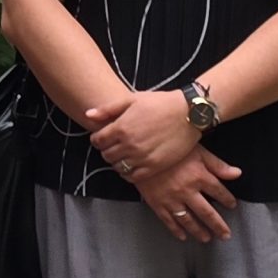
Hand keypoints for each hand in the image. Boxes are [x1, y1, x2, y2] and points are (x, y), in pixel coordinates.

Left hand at [85, 89, 199, 183]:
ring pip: (118, 168)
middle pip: (106, 156)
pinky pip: (133, 177)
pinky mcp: (154, 167)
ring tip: (125, 155)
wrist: (189, 113)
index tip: (104, 137)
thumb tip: (88, 114)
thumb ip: (108, 109)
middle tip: (115, 146)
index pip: (97, 141)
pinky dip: (129, 174)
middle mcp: (129, 145)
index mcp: (121, 128)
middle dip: (107, 150)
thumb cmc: (161, 103)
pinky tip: (133, 165)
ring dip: (118, 162)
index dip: (98, 139)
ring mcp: (141, 158)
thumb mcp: (133, 99)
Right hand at [136, 147, 242, 241]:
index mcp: (199, 176)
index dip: (228, 200)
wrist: (140, 150)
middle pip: (207, 213)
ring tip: (207, 238)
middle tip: (225, 235)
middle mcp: (188, 191)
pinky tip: (182, 236)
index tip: (232, 205)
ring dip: (199, 231)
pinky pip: (169, 221)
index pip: (219, 192)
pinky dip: (176, 230)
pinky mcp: (157, 204)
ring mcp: (172, 200)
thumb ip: (218, 165)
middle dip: (218, 226)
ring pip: (189, 221)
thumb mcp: (197, 151)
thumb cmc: (170, 148)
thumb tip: (237, 174)